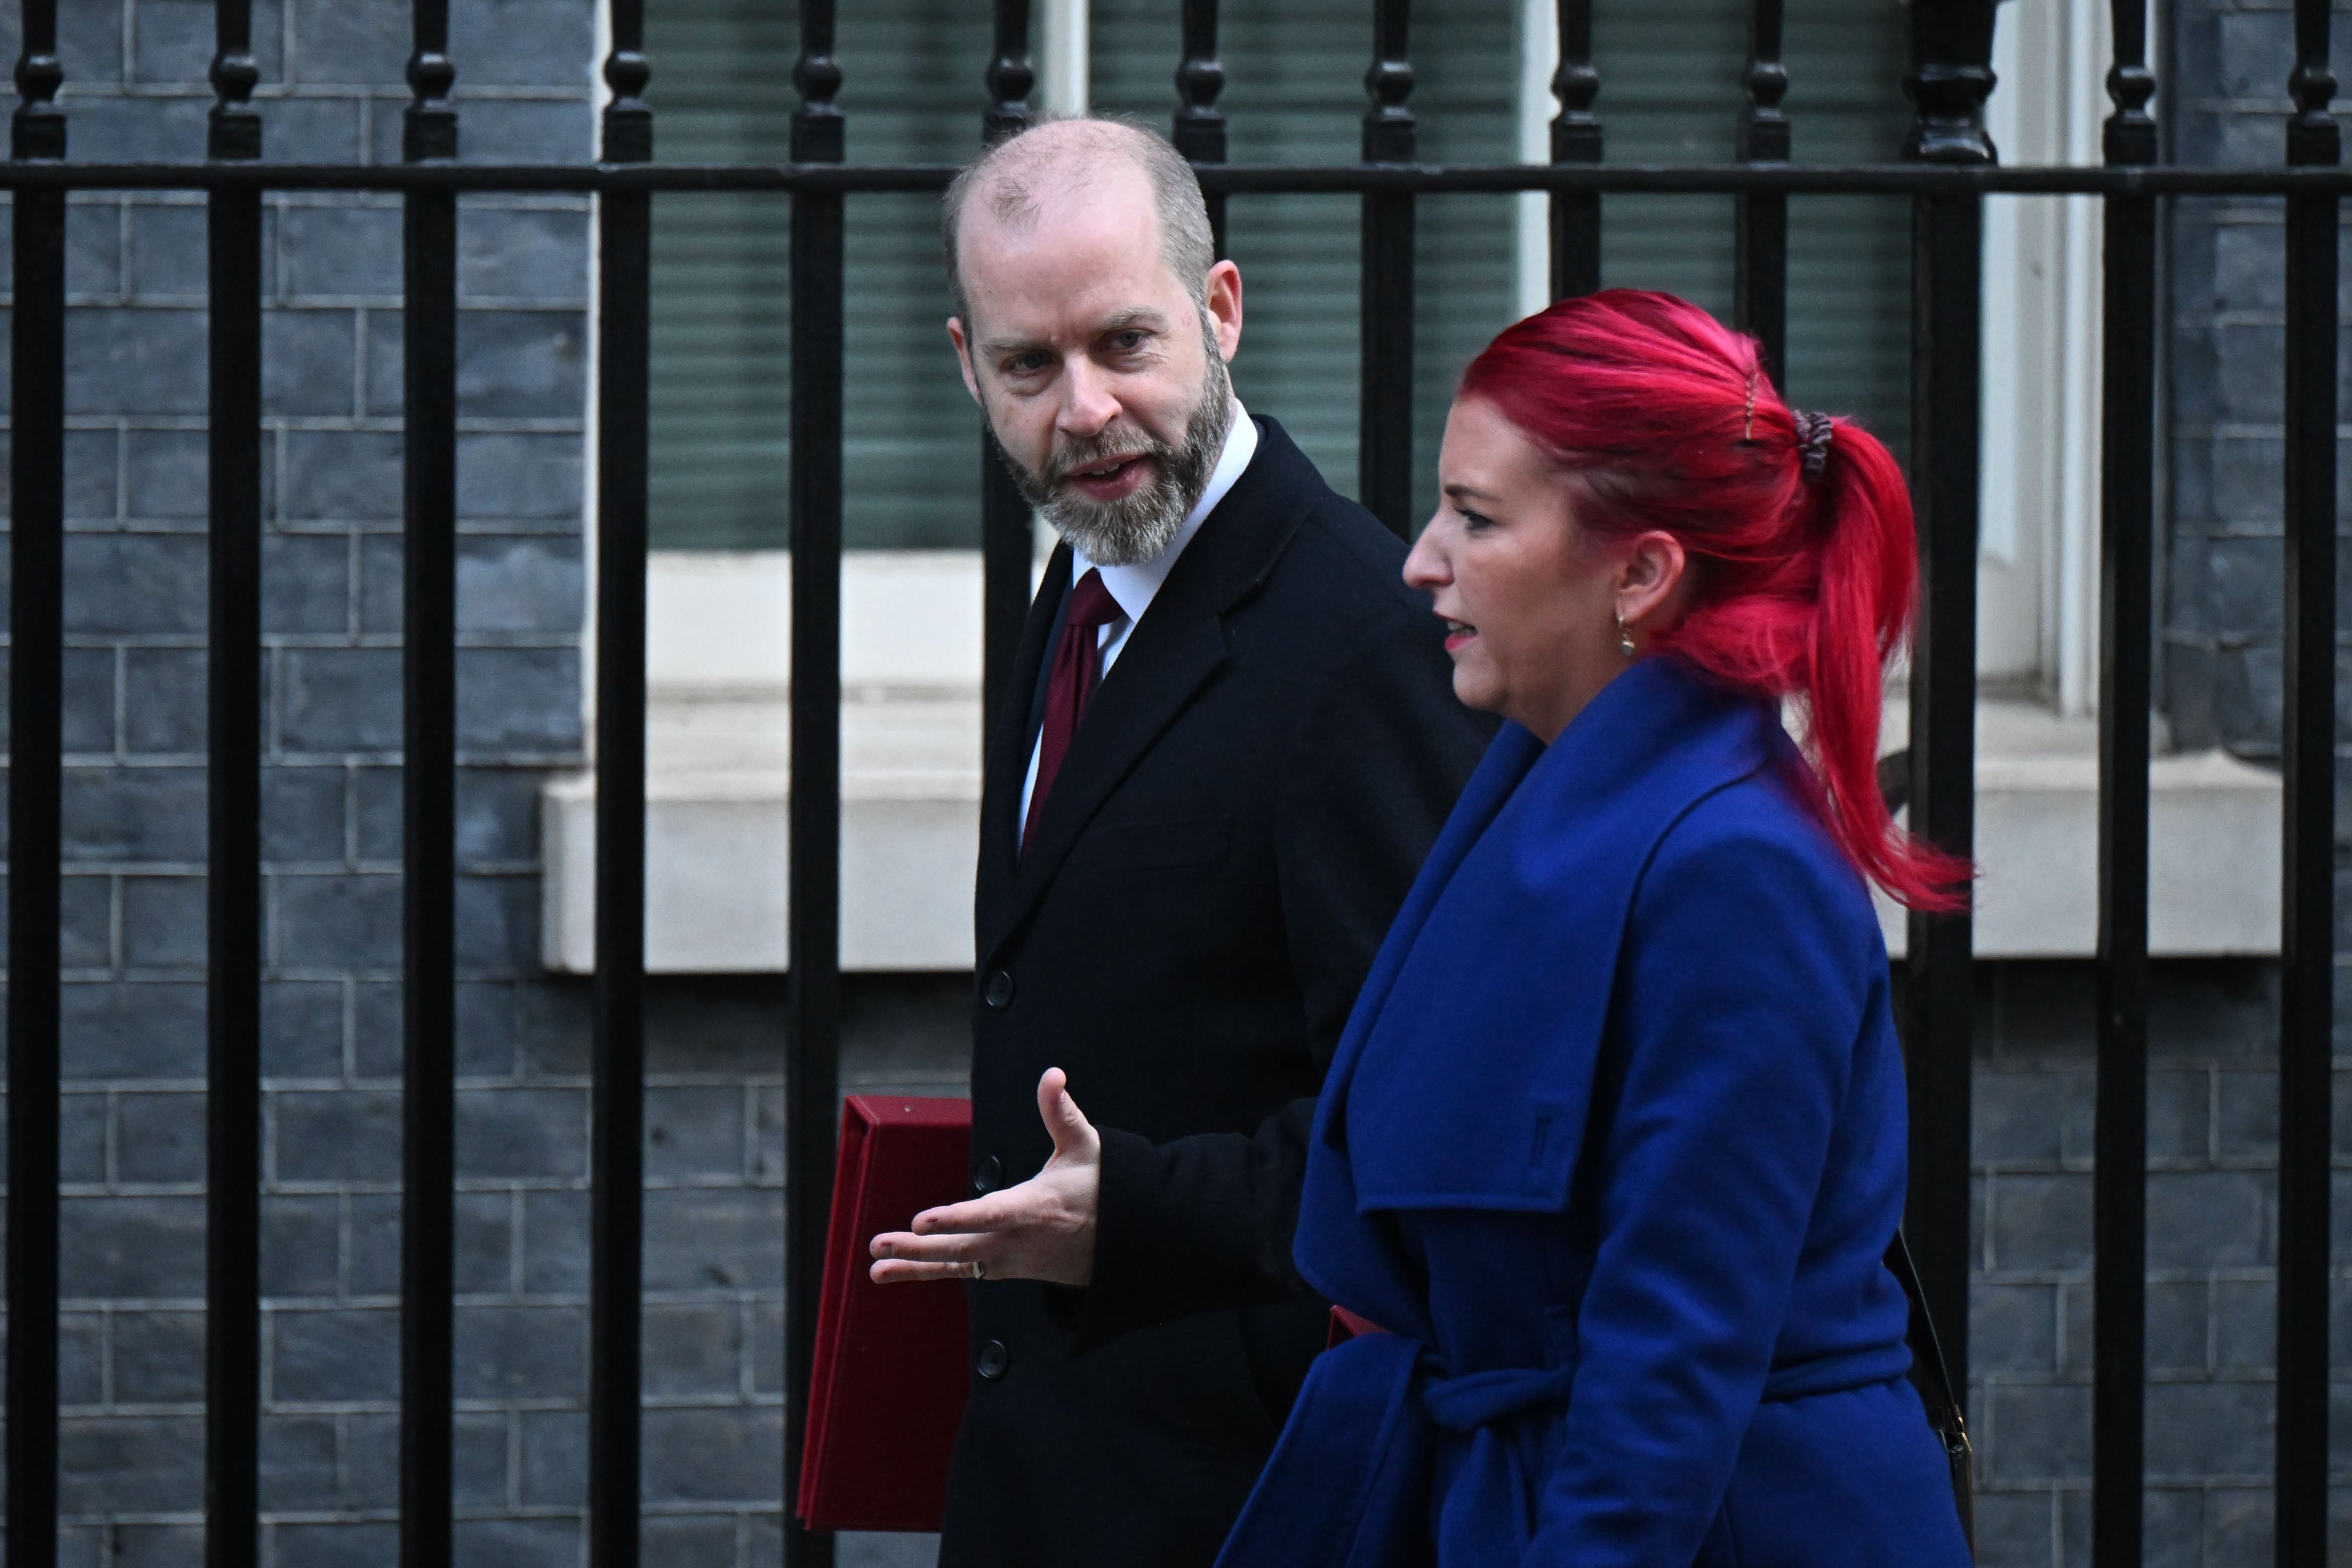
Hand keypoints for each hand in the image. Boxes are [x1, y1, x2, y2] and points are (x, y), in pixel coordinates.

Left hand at [869, 1068, 1101, 1287]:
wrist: (1120, 1243)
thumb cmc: (1099, 1189)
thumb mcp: (1085, 1146)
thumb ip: (1061, 1111)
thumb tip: (1053, 1075)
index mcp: (1035, 1207)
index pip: (990, 1215)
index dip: (955, 1219)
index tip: (922, 1220)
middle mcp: (1017, 1239)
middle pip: (963, 1248)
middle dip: (918, 1248)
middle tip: (878, 1244)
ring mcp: (1009, 1259)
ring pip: (957, 1264)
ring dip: (915, 1264)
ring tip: (876, 1266)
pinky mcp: (1003, 1268)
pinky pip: (961, 1272)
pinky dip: (927, 1272)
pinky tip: (894, 1272)